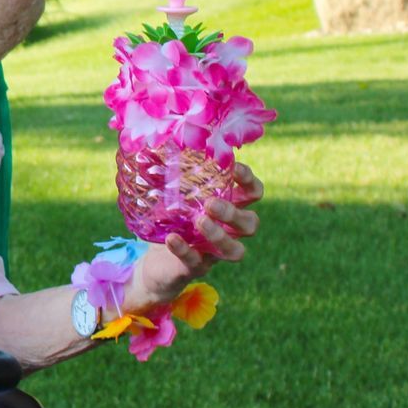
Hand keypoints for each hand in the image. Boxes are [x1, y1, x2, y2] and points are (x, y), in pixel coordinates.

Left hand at [123, 162, 262, 313]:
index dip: (249, 181)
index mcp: (228, 207)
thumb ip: (172, 172)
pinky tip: (171, 238)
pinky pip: (196, 262)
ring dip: (219, 235)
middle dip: (234, 213)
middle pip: (250, 224)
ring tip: (199, 220)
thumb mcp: (172, 194)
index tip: (234, 167)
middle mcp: (228, 231)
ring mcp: (214, 253)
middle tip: (211, 203)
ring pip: (235, 250)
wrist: (154, 262)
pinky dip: (184, 249)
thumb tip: (158, 138)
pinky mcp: (195, 268)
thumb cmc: (169, 219)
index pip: (253, 193)